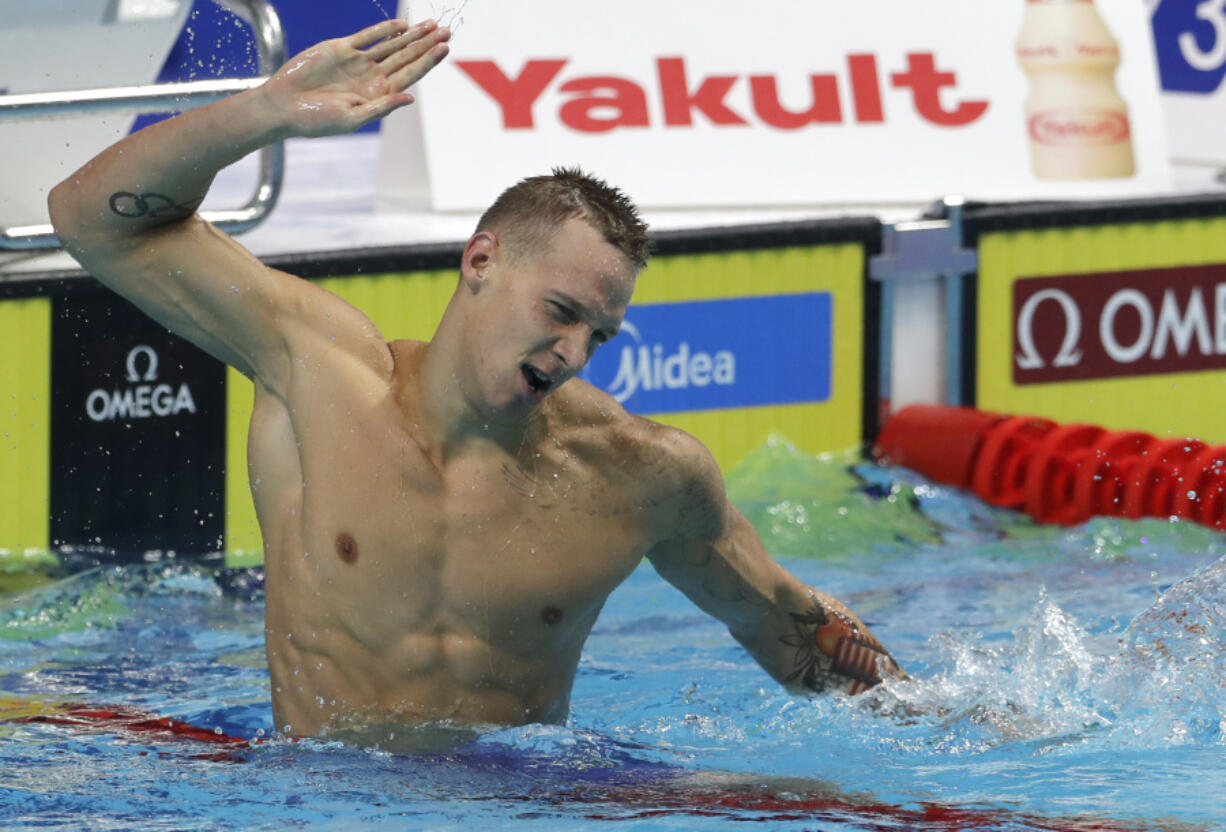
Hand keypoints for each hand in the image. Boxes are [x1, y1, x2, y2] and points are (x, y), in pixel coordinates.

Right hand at [262, 19, 450, 137]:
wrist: (285, 106)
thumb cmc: (317, 120)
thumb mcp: (353, 118)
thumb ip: (382, 106)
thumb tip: (410, 98)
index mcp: (378, 95)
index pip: (410, 75)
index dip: (427, 62)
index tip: (444, 49)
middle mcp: (372, 77)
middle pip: (406, 57)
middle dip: (426, 44)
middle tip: (447, 31)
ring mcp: (358, 62)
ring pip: (391, 45)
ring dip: (411, 35)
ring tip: (432, 25)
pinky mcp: (341, 49)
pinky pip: (367, 37)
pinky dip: (383, 30)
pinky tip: (401, 26)